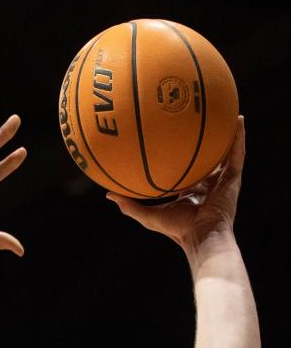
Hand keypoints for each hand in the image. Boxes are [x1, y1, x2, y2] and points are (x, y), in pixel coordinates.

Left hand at [106, 116, 244, 254]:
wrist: (202, 236)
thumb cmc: (177, 230)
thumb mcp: (149, 216)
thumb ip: (130, 205)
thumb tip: (108, 194)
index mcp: (191, 192)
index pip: (187, 171)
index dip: (181, 158)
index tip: (172, 141)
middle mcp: (207, 184)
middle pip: (206, 158)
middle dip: (204, 142)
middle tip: (198, 120)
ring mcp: (222, 180)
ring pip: (225, 152)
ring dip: (225, 133)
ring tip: (225, 111)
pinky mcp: (233, 178)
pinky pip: (237, 152)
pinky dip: (239, 136)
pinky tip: (238, 119)